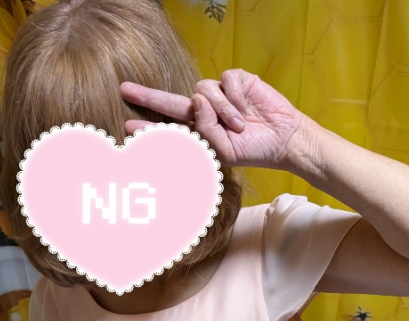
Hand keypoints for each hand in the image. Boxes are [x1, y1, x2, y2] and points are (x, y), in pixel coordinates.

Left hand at [120, 68, 306, 169]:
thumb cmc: (254, 150)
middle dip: (148, 96)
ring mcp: (219, 95)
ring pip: (203, 90)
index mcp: (200, 132)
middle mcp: (205, 111)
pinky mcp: (235, 80)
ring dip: (222, 110)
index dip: (149, 126)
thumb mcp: (225, 151)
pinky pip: (224, 81)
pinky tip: (247, 110)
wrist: (283, 139)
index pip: (170, 128)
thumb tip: (196, 99)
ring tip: (240, 124)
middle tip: (124, 90)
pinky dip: (234, 98)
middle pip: (171, 100)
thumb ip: (206, 130)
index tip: (127, 126)